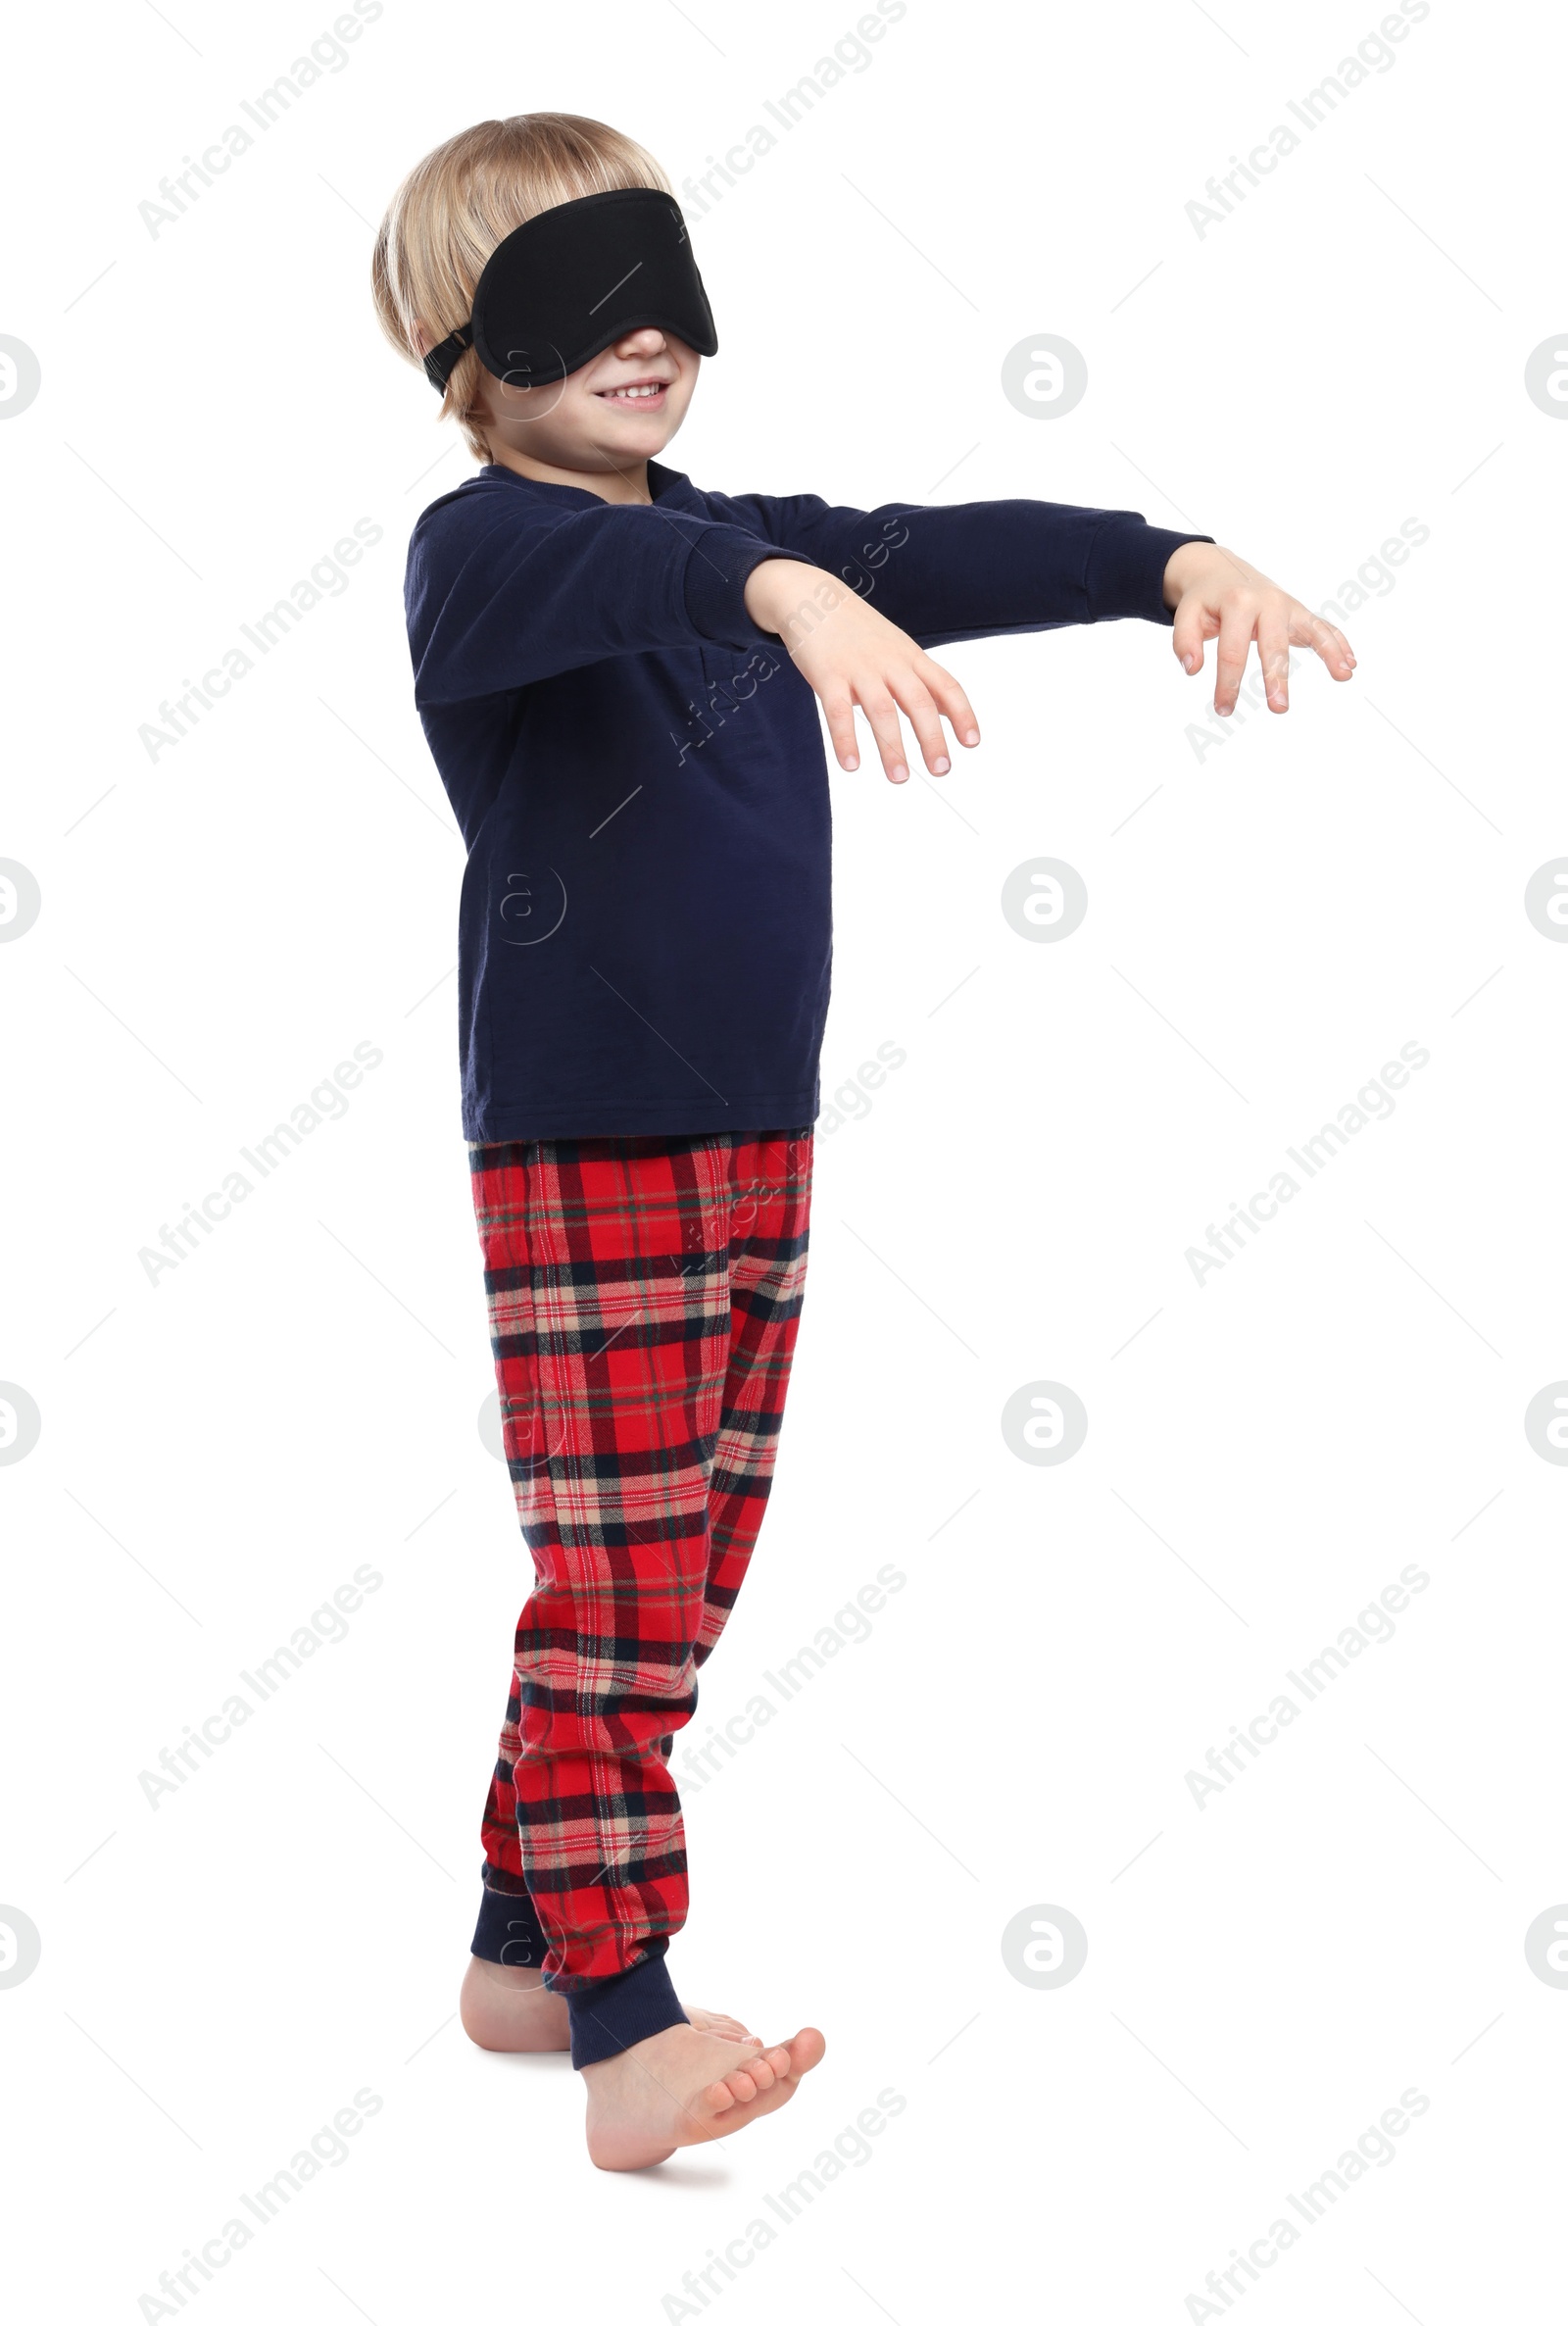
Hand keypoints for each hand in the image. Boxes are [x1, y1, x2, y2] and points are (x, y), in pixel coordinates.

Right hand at [743, 558, 978, 781]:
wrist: (811, 596)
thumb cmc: (857, 630)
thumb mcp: (897, 648)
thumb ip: (919, 679)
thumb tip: (947, 711)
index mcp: (910, 657)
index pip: (946, 686)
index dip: (962, 714)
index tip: (972, 743)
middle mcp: (890, 663)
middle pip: (918, 702)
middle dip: (932, 738)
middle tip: (941, 770)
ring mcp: (859, 669)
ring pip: (881, 711)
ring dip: (892, 747)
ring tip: (899, 778)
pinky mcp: (827, 675)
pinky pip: (837, 712)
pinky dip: (846, 740)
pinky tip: (852, 766)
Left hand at [1162, 542, 1355, 715]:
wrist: (1221, 570)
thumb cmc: (1205, 600)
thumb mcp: (1186, 614)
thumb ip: (1184, 640)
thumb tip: (1192, 669)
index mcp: (1237, 603)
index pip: (1233, 651)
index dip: (1228, 684)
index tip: (1223, 709)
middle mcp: (1267, 602)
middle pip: (1274, 644)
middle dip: (1277, 677)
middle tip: (1279, 709)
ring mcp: (1288, 606)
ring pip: (1311, 629)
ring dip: (1328, 653)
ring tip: (1343, 676)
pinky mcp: (1299, 612)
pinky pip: (1323, 626)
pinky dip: (1338, 643)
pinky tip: (1349, 665)